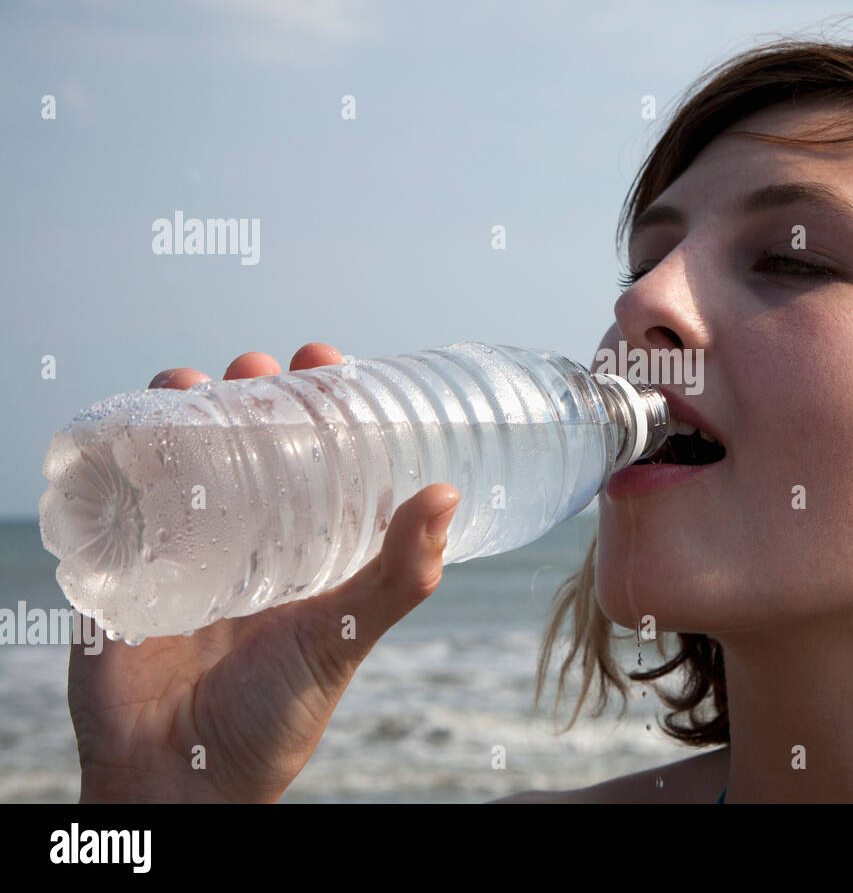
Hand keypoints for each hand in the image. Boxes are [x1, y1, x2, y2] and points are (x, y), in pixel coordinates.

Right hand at [72, 343, 459, 801]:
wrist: (182, 783)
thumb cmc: (274, 716)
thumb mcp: (344, 638)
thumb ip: (397, 578)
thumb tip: (448, 495)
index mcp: (302, 545)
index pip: (315, 454)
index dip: (320, 403)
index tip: (327, 360)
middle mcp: (244, 536)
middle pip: (244, 441)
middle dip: (249, 391)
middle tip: (260, 367)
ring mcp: (180, 546)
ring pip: (179, 455)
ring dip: (183, 407)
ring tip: (195, 382)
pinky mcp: (121, 566)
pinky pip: (114, 496)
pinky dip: (119, 454)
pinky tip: (133, 426)